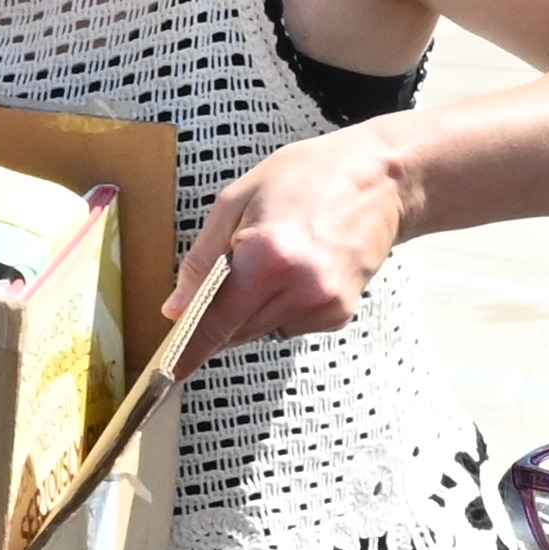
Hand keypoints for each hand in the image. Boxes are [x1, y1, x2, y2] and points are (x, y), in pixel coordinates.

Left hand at [178, 126, 416, 353]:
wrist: (379, 178)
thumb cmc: (309, 176)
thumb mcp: (237, 200)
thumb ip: (202, 259)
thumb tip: (176, 309)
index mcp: (268, 256)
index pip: (216, 321)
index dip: (189, 350)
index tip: (169, 374)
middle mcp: (300, 288)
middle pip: (236, 331)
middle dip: (223, 311)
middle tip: (237, 269)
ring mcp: (324, 305)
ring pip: (262, 330)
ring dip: (254, 307)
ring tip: (278, 259)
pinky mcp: (340, 313)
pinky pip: (290, 325)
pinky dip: (284, 306)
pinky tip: (301, 270)